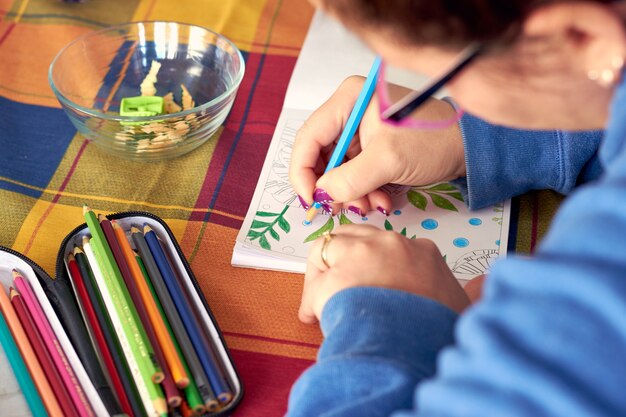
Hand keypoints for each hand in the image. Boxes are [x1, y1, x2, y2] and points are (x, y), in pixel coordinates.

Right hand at [289, 76, 465, 214]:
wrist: (468, 148)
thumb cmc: (433, 142)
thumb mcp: (388, 161)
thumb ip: (349, 180)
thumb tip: (321, 195)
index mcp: (348, 99)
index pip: (308, 138)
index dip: (303, 172)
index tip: (310, 200)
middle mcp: (349, 111)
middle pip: (319, 155)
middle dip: (330, 186)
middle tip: (340, 208)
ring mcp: (359, 130)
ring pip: (336, 169)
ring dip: (349, 193)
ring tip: (370, 205)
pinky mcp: (370, 147)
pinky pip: (353, 173)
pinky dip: (362, 191)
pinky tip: (380, 200)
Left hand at [299, 224, 469, 323]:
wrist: (415, 345)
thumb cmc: (437, 329)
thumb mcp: (460, 304)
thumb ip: (470, 291)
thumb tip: (483, 285)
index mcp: (421, 252)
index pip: (389, 246)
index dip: (375, 265)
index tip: (370, 283)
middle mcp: (390, 245)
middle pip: (356, 237)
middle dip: (344, 260)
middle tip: (341, 287)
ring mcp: (361, 255)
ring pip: (330, 248)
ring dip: (324, 274)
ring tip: (325, 303)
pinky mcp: (334, 274)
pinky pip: (314, 280)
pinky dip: (311, 298)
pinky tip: (316, 316)